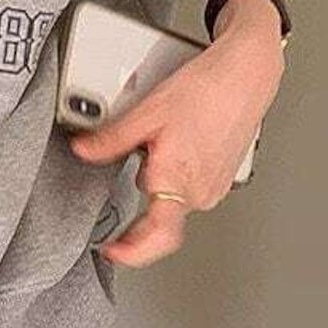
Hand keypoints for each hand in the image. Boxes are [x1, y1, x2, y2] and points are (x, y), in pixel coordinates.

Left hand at [68, 0, 285, 267]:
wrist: (244, 74)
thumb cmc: (206, 91)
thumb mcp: (146, 113)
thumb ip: (110, 139)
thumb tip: (83, 150)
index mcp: (178, 181)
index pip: (155, 238)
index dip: (131, 252)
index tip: (111, 252)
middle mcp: (200, 192)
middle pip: (160, 219)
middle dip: (137, 211)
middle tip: (117, 207)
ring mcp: (215, 186)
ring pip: (175, 201)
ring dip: (156, 186)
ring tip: (149, 154)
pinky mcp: (223, 176)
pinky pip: (190, 188)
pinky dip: (174, 176)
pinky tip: (171, 149)